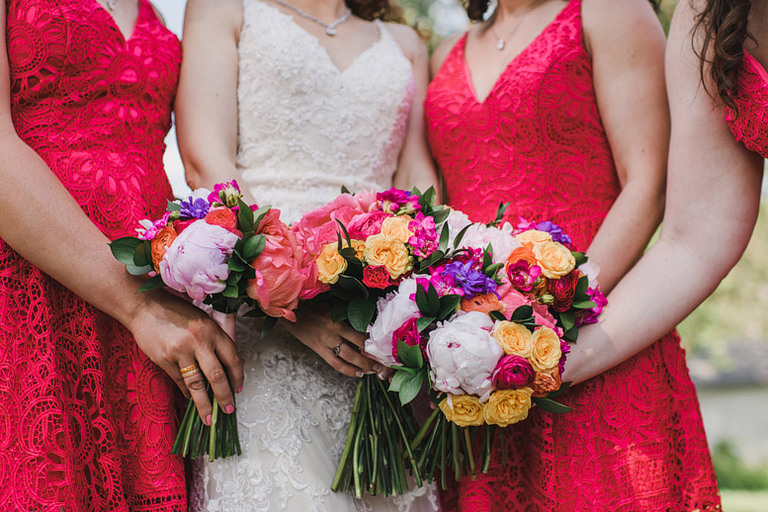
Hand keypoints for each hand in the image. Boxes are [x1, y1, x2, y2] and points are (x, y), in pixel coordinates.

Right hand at [125, 290, 244, 425]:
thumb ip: (217, 340)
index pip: (232, 358)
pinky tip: (191, 400)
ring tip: (209, 418)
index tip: (238, 389)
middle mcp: (199, 341)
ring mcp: (180, 351)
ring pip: (197, 384)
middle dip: (224, 397)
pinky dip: (186, 393)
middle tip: (229, 410)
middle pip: (217, 376)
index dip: (238, 377)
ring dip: (204, 404)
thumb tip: (233, 364)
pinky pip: (179, 381)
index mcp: (212, 330)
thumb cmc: (177, 312)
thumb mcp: (203, 321)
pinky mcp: (164, 359)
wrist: (145, 307)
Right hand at [282, 303, 381, 377]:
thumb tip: (364, 321)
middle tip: (382, 363)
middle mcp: (332, 331)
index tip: (383, 345)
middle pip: (356, 346)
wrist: (289, 313)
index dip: (372, 341)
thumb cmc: (311, 306)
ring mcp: (325, 342)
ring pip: (347, 357)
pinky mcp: (318, 349)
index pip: (359, 332)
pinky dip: (347, 370)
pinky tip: (357, 373)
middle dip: (370, 357)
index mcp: (337, 319)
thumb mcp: (330, 306)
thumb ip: (344, 314)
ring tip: (372, 371)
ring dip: (362, 366)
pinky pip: (335, 363)